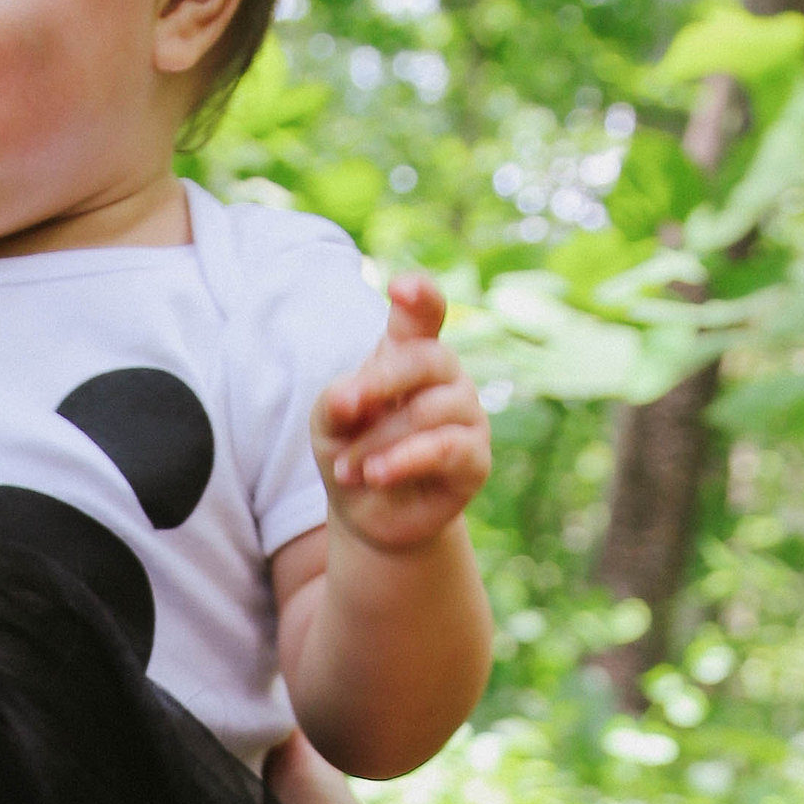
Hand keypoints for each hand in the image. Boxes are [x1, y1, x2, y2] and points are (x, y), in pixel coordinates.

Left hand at [314, 277, 492, 556]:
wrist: (370, 515)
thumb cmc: (351, 452)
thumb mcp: (328, 424)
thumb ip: (335, 402)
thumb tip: (348, 399)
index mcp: (411, 353)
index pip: (425, 315)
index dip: (419, 297)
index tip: (400, 288)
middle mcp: (446, 378)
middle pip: (426, 358)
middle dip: (380, 382)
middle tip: (343, 408)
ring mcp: (467, 416)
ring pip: (429, 410)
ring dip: (378, 441)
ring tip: (347, 470)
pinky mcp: (475, 459)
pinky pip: (447, 448)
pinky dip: (406, 460)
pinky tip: (375, 475)